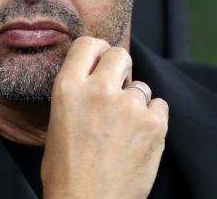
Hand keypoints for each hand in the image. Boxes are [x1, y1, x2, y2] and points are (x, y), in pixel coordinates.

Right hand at [41, 37, 168, 198]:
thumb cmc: (67, 172)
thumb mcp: (58, 122)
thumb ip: (77, 93)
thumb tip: (96, 78)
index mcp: (69, 88)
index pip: (88, 44)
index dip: (97, 51)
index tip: (102, 61)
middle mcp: (99, 90)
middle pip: (119, 55)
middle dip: (120, 69)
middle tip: (117, 89)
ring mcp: (130, 105)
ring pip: (141, 86)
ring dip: (135, 101)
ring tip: (124, 129)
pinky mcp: (154, 123)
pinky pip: (159, 105)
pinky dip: (152, 118)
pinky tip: (138, 137)